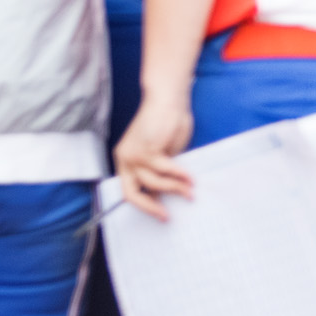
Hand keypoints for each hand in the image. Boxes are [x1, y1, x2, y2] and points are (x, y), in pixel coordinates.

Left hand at [113, 92, 195, 221]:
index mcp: (126, 159)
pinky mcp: (147, 150)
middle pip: (131, 193)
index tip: (162, 212)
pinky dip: (180, 175)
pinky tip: (190, 179)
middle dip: (150, 208)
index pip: (129, 189)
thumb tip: (168, 190)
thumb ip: (162, 169)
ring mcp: (134, 155)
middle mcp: (125, 159)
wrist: (167, 99)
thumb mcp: (164, 152)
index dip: (145, 204)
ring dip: (175, 189)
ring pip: (153, 183)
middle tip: (167, 216)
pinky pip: (165, 170)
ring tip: (190, 192)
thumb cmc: (168, 122)